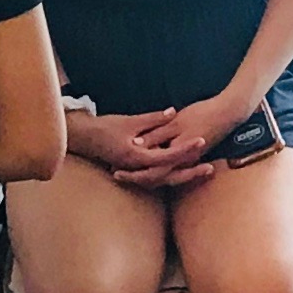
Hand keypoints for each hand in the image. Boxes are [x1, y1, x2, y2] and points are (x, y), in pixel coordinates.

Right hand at [68, 108, 194, 176]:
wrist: (82, 139)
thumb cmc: (104, 128)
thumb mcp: (130, 121)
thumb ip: (153, 119)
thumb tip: (173, 112)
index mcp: (136, 156)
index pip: (167, 156)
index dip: (185, 149)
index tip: (201, 141)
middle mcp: (137, 168)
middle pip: (169, 176)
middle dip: (190, 172)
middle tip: (210, 168)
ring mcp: (136, 172)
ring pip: (164, 180)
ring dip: (183, 175)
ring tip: (203, 170)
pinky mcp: (135, 171)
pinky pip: (156, 177)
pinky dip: (171, 174)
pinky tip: (183, 170)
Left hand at [110, 99, 240, 190]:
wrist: (228, 113)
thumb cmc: (203, 114)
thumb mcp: (178, 122)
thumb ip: (158, 133)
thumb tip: (136, 144)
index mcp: (178, 155)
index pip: (152, 172)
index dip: (133, 173)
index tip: (116, 170)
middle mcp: (182, 163)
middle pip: (155, 178)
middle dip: (135, 178)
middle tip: (116, 174)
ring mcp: (188, 161)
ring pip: (162, 175)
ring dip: (144, 175)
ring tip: (125, 172)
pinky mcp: (190, 157)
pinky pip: (169, 169)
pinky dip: (155, 168)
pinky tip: (145, 164)